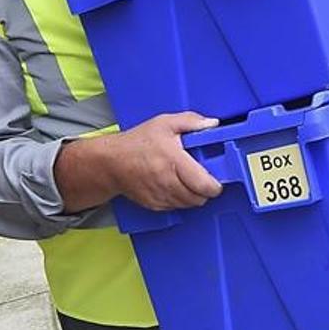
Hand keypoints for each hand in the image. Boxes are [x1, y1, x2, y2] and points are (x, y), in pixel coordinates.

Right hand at [106, 112, 222, 210]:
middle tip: (202, 177)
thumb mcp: (164, 123)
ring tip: (188, 180)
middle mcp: (168, 182)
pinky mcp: (154, 205)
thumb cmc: (137, 142)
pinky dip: (179, 199)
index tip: (217, 179)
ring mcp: (161, 196)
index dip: (215, 185)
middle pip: (199, 198)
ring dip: (193, 195)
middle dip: (205, 189)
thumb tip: (213, 124)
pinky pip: (175, 207)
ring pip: (188, 204)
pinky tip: (174, 185)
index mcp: (174, 161)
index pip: (203, 184)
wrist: (111, 162)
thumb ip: (191, 121)